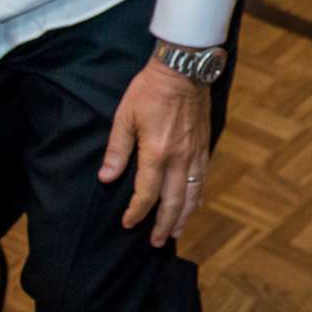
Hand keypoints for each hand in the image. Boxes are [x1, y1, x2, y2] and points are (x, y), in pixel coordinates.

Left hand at [100, 60, 214, 245]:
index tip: (128, 223)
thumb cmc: (150, 90)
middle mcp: (179, 158)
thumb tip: (107, 177)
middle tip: (158, 243)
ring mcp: (195, 153)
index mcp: (156, 153)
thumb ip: (117, 149)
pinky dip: (197, 196)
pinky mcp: (203, 145)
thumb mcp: (125, 116)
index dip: (136, 212)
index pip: (146, 194)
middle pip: (173, 202)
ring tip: (176, 231)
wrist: (184, 68)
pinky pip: (202, 178)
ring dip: (184, 216)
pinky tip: (193, 203)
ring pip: (192, 193)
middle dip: (164, 225)